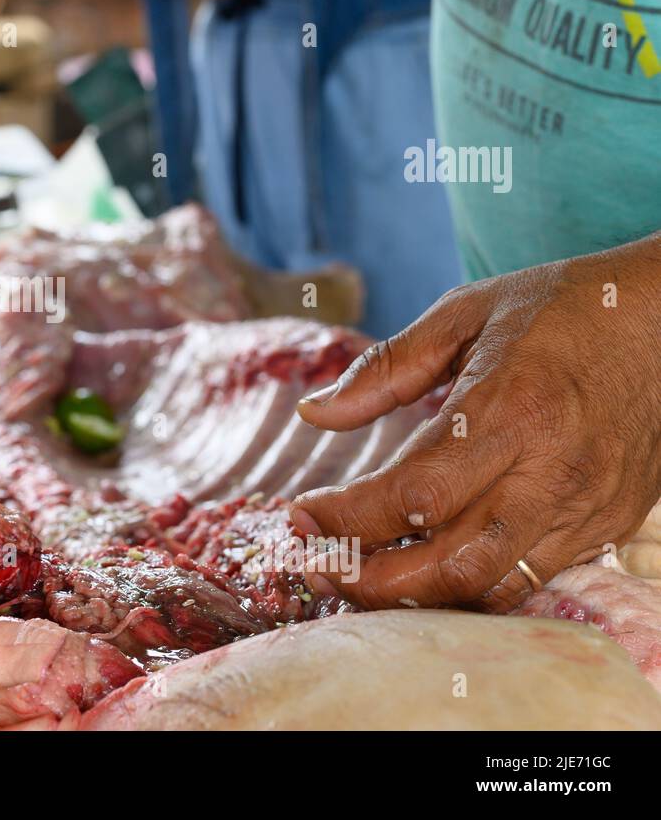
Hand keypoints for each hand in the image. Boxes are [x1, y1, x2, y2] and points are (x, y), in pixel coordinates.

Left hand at [290, 237, 660, 612]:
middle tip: (317, 564)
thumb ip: (386, 368)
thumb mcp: (466, 313)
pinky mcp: (604, 525)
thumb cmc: (563, 309)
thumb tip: (314, 412)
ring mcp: (582, 506)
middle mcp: (548, 470)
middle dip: (369, 578)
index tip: (300, 517)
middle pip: (447, 561)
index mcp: (508, 409)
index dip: (347, 518)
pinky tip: (426, 570)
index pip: (413, 494)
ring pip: (489, 586)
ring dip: (414, 595)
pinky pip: (529, 580)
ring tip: (360, 578)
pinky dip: (469, 587)